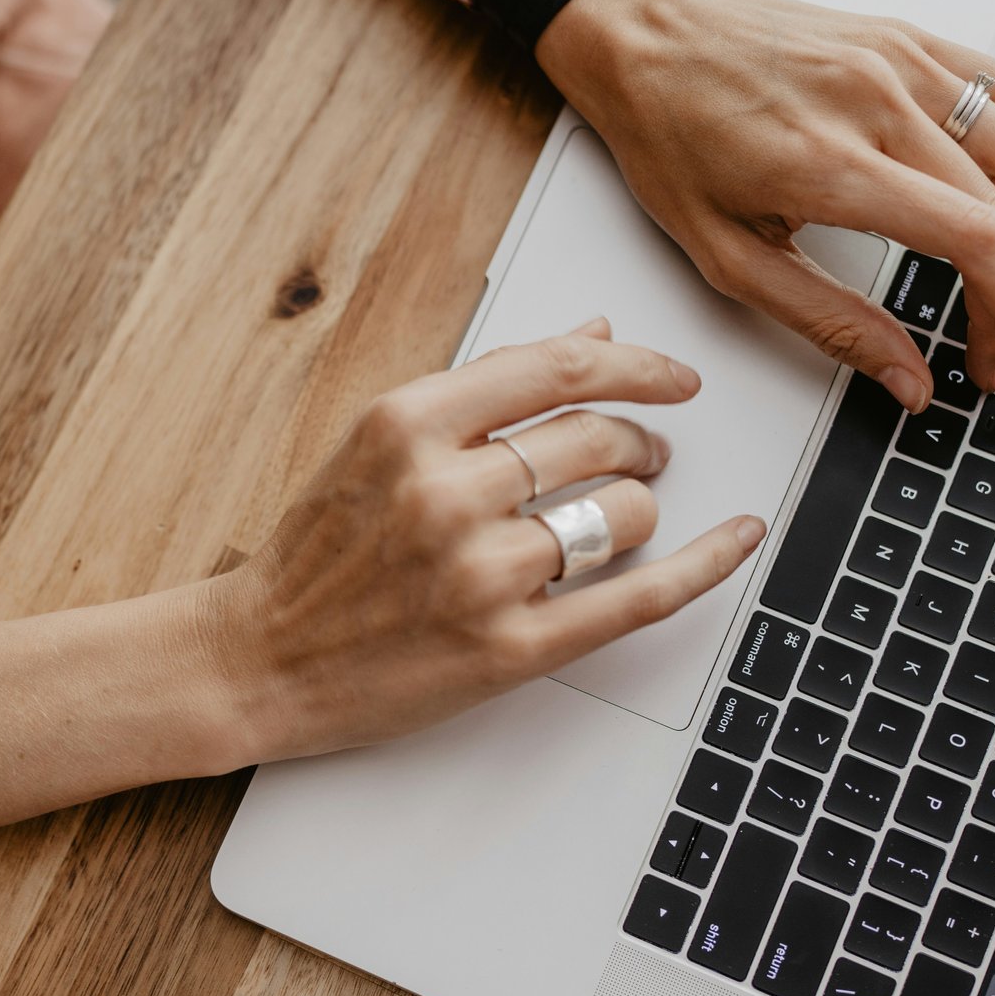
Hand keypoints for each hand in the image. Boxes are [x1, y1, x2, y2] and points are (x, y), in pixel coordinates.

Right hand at [205, 320, 764, 760]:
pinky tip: (736, 540)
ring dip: (643, 507)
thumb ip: (485, 388)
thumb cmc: (316, 554)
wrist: (259, 659)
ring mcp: (479, 574)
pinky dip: (701, 567)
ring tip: (626, 513)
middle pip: (597, 437)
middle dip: (641, 439)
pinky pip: (634, 599)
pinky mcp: (507, 649)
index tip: (672, 374)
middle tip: (647, 451)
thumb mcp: (378, 443)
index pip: (557, 368)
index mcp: (408, 424)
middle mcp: (446, 492)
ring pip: (621, 514)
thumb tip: (593, 336)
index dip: (636, 364)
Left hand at [536, 0, 994, 408]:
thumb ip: (828, 323)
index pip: (974, 239)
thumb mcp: (726, 258)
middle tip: (994, 344)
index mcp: (829, 162)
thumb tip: (908, 379)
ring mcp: (901, 58)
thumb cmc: (670, 137)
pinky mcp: (908, 35)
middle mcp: (878, 100)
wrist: (644, 33)